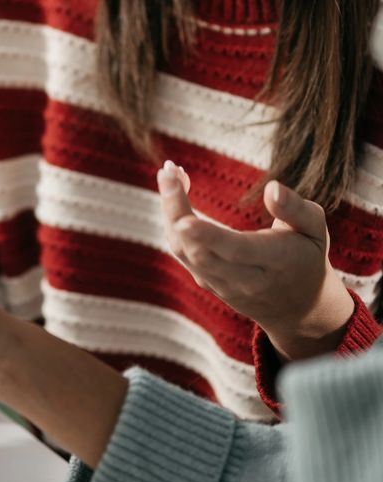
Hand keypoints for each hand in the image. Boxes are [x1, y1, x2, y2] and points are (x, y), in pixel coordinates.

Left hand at [157, 161, 353, 360]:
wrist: (298, 308)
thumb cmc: (307, 256)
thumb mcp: (315, 228)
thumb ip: (295, 208)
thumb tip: (271, 188)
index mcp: (277, 261)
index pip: (237, 251)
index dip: (208, 236)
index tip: (184, 219)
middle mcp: (246, 279)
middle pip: (201, 252)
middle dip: (177, 213)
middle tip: (167, 173)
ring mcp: (223, 285)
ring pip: (186, 253)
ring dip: (170, 213)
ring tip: (169, 174)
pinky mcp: (208, 283)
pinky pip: (183, 254)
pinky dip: (173, 223)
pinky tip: (174, 192)